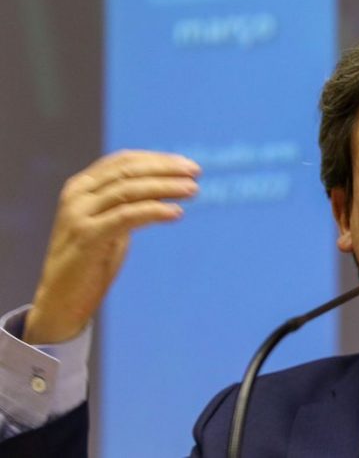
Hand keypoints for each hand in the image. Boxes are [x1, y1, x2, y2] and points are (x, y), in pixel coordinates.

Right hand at [23, 150, 200, 344]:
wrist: (61, 301)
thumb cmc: (91, 260)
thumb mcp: (111, 223)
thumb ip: (130, 203)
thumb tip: (167, 186)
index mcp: (81, 186)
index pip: (123, 160)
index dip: (158, 159)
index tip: (188, 164)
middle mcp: (77, 195)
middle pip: (128, 172)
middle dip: (166, 169)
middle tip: (196, 172)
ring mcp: (78, 215)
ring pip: (129, 190)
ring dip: (165, 187)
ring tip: (193, 190)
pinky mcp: (86, 236)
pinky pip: (127, 216)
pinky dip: (154, 211)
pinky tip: (176, 213)